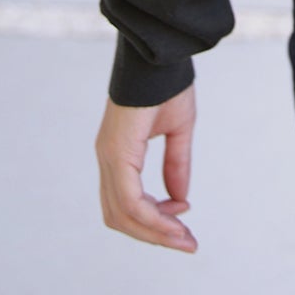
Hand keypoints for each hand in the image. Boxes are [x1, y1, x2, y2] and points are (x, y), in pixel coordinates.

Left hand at [96, 81, 198, 252]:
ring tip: (184, 237)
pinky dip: (151, 217)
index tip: (184, 223)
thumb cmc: (167, 83)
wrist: (161, 52)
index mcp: (118, 153)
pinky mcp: (116, 151)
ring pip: (122, 214)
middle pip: (120, 217)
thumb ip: (176, 164)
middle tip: (187, 242)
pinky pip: (129, 199)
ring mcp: (109, 155)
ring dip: (154, 232)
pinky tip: (176, 219)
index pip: (127, 204)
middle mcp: (107, 158)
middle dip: (154, 236)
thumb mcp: (178, 130)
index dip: (154, 222)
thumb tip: (179, 200)